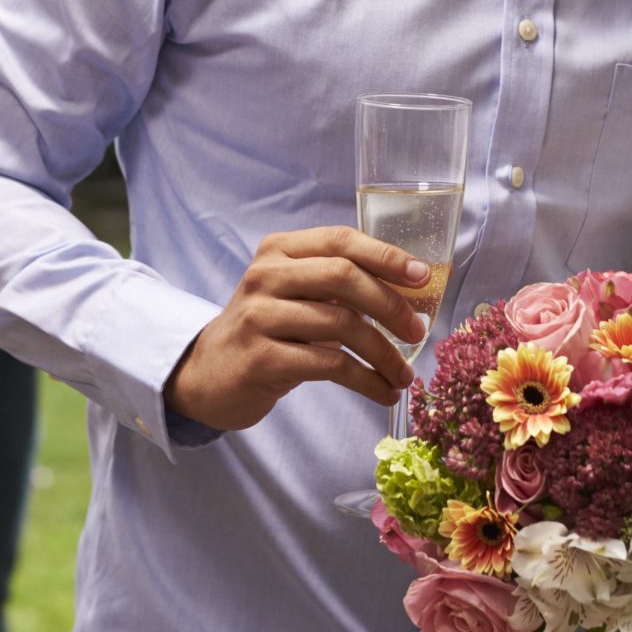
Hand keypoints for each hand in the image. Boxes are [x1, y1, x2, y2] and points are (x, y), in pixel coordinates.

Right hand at [164, 227, 432, 431]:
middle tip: (418, 331)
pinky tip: (382, 392)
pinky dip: (366, 380)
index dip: (387, 255)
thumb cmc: (265, 330)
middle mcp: (266, 276)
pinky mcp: (262, 358)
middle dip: (391, 305)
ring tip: (404, 376)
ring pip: (342, 325)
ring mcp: (260, 316)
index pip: (341, 240)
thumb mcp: (294, 294)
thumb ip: (336, 285)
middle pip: (344, 277)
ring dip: (384, 353)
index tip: (423, 277)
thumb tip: (409, 294)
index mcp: (279, 250)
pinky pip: (330, 365)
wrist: (208, 374)